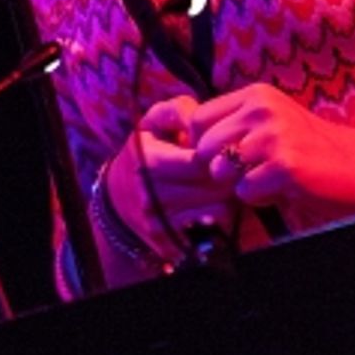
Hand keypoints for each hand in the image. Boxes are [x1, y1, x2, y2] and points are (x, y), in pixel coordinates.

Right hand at [101, 95, 238, 263]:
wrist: (118, 196)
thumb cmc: (146, 149)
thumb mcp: (155, 121)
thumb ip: (180, 111)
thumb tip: (203, 119)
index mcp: (149, 163)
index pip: (200, 162)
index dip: (219, 153)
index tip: (226, 147)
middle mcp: (152, 197)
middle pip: (213, 188)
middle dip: (230, 175)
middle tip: (236, 165)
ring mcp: (160, 224)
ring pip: (217, 210)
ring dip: (229, 196)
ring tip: (227, 182)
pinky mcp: (168, 244)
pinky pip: (210, 231)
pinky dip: (219, 216)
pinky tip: (216, 203)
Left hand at [188, 85, 354, 227]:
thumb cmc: (314, 150)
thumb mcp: (274, 122)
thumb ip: (238, 125)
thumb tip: (190, 144)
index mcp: (257, 95)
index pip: (200, 119)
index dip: (206, 145)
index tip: (226, 158)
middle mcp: (262, 109)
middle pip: (203, 147)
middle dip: (219, 169)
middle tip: (250, 174)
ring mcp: (273, 136)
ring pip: (220, 171)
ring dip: (239, 184)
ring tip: (268, 179)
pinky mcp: (285, 165)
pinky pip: (244, 191)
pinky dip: (259, 198)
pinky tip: (283, 189)